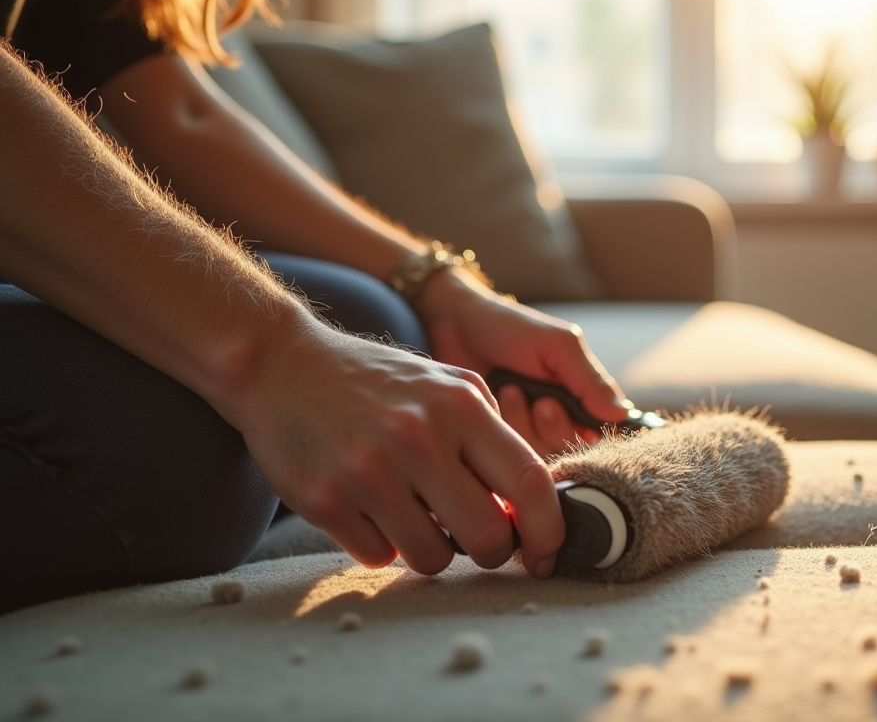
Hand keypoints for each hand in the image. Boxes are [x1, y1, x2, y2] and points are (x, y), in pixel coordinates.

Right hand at [229, 318, 565, 578]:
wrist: (281, 364)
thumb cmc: (376, 382)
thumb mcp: (445, 386)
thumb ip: (491, 437)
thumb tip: (529, 508)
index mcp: (460, 405)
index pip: (530, 482)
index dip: (548, 530)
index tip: (545, 552)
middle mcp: (418, 437)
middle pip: (487, 536)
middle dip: (490, 551)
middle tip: (476, 540)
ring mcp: (369, 471)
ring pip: (433, 558)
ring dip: (432, 550)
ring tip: (415, 516)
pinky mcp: (325, 500)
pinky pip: (379, 555)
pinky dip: (382, 543)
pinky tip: (368, 507)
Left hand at [418, 267, 628, 455]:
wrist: (453, 324)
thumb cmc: (509, 328)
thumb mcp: (556, 345)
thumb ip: (590, 379)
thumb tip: (621, 415)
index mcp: (581, 393)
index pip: (604, 430)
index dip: (591, 430)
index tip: (568, 408)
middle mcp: (560, 415)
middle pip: (574, 448)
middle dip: (556, 425)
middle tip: (541, 401)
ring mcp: (528, 429)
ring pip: (543, 453)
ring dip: (527, 423)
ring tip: (511, 390)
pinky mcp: (500, 439)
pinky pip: (513, 453)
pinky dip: (506, 427)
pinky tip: (498, 399)